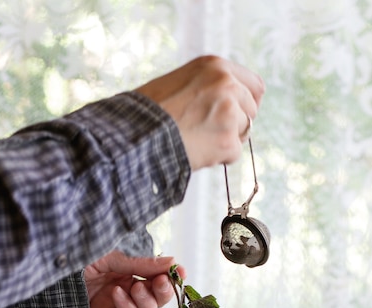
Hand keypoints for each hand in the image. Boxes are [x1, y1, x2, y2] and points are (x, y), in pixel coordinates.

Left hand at [84, 250, 185, 307]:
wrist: (46, 272)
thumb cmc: (76, 257)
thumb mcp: (112, 255)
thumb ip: (141, 262)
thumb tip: (172, 262)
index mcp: (128, 269)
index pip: (158, 277)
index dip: (171, 277)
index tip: (180, 271)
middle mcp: (125, 288)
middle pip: (157, 299)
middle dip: (163, 292)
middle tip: (160, 282)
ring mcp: (115, 306)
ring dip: (147, 302)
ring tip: (135, 287)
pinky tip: (117, 294)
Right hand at [136, 55, 264, 169]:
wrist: (137, 134)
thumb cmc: (149, 112)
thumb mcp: (180, 83)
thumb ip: (207, 87)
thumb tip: (230, 105)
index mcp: (215, 66)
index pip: (253, 85)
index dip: (248, 102)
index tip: (241, 113)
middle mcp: (227, 84)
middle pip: (252, 110)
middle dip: (237, 124)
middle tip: (211, 133)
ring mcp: (230, 113)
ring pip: (243, 133)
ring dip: (226, 141)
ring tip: (198, 141)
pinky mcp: (227, 140)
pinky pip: (233, 154)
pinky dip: (218, 158)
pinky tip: (197, 152)